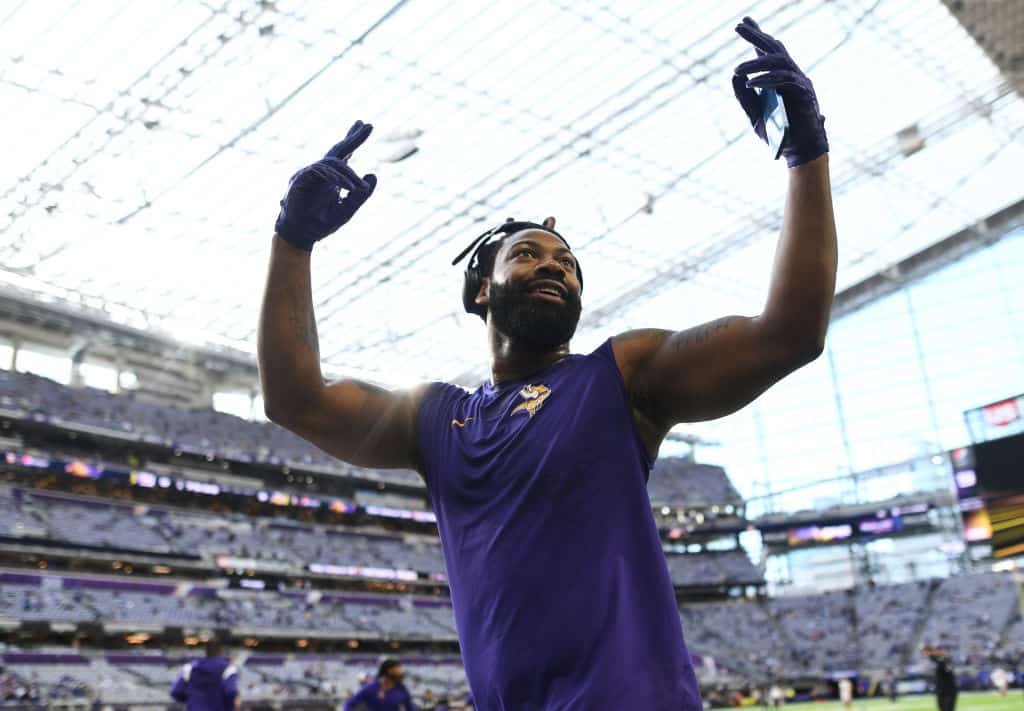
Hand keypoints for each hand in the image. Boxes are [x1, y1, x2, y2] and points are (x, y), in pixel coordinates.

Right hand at [274, 120, 377, 250]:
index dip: (353, 139)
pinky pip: (319, 171)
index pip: (344, 154)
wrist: (301, 236)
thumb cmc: (320, 224)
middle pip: (338, 150)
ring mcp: (309, 174)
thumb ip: (360, 195)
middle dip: (353, 138)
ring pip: (332, 163)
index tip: (365, 125)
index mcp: (331, 178)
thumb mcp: (346, 210)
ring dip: (349, 174)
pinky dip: (335, 178)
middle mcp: (320, 172)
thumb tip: (373, 175)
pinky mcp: (300, 180)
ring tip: (359, 188)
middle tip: (368, 126)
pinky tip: (347, 186)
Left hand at [732, 17, 827, 166]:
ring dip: (755, 64)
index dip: (757, 36)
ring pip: (779, 62)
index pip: (769, 52)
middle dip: (756, 36)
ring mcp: (800, 82)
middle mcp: (794, 75)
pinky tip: (750, 83)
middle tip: (738, 26)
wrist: (800, 152)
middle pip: (775, 49)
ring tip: (736, 70)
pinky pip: (784, 80)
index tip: (744, 22)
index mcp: (783, 78)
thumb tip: (734, 76)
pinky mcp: (803, 94)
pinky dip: (766, 80)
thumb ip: (745, 97)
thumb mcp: (755, 115)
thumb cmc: (780, 134)